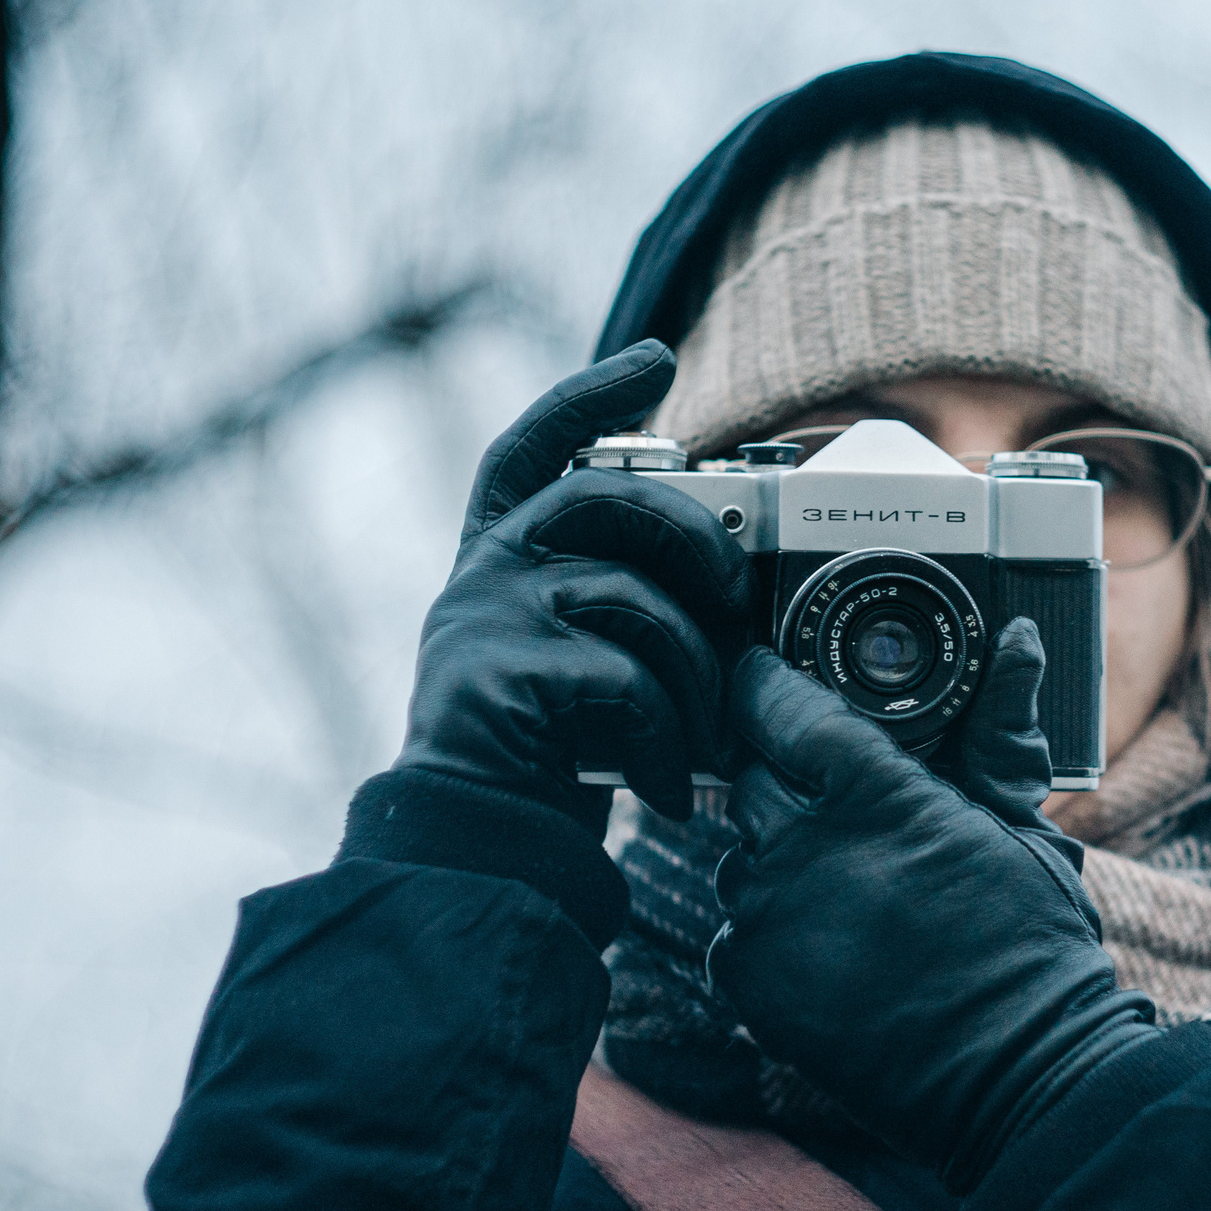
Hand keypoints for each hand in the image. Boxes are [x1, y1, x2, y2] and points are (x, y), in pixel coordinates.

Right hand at [399, 340, 751, 828]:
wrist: (474, 852)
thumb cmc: (542, 764)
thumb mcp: (575, 664)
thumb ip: (614, 605)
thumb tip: (726, 584)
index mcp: (498, 562)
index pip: (533, 447)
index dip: (588, 395)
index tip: (652, 359)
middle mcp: (484, 575)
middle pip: (601, 495)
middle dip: (688, 534)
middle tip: (735, 590)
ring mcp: (486, 619)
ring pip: (629, 595)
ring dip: (692, 671)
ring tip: (705, 735)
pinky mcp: (500, 675)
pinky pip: (624, 677)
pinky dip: (667, 737)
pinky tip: (669, 783)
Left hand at [712, 620, 1156, 1192]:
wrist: (1016, 1075)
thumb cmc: (1031, 946)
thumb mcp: (1023, 826)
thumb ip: (997, 731)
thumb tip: (1018, 640)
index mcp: (871, 792)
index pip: (777, 704)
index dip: (764, 685)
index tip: (764, 678)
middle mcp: (801, 846)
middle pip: (749, 778)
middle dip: (783, 783)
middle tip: (836, 809)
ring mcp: (767, 916)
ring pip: (739, 856)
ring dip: (776, 861)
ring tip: (846, 893)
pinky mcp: (749, 981)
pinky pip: (733, 930)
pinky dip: (766, 931)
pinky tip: (826, 947)